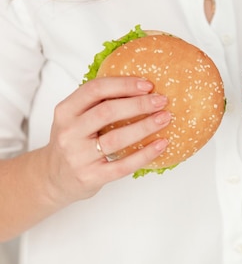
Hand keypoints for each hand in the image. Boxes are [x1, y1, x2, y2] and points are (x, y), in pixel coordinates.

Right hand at [42, 77, 170, 205]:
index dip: (123, 85)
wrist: (54, 178)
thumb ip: (96, 103)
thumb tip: (139, 86)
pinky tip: (161, 145)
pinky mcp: (90, 177)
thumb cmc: (73, 142)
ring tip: (164, 119)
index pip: (95, 90)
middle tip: (161, 101)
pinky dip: (145, 154)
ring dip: (145, 127)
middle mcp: (69, 132)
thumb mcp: (74, 118)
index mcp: (65, 111)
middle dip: (138, 104)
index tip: (148, 85)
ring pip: (116, 138)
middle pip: (107, 112)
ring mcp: (78, 156)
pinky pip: (123, 165)